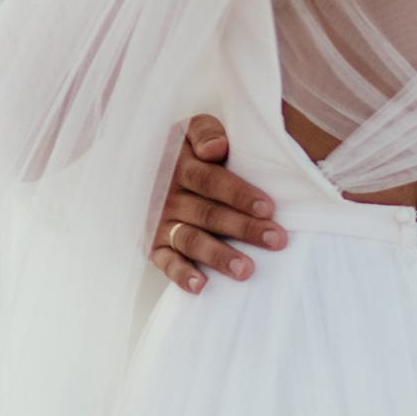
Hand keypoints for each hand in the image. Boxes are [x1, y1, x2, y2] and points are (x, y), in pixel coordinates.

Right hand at [151, 117, 284, 293]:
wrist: (141, 167)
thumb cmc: (184, 150)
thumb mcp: (190, 130)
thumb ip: (204, 132)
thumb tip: (216, 148)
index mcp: (181, 166)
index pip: (210, 180)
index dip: (238, 194)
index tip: (268, 207)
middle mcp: (170, 197)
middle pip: (209, 214)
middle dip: (244, 228)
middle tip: (275, 239)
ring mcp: (162, 223)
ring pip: (192, 241)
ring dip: (219, 256)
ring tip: (246, 270)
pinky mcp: (154, 245)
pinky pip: (166, 262)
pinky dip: (181, 274)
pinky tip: (201, 285)